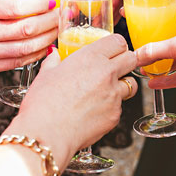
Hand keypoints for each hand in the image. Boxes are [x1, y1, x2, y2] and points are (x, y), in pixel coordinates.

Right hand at [0, 0, 58, 75]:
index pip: (17, 7)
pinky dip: (34, 55)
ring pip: (25, 49)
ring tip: (58, 31)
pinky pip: (16, 63)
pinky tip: (44, 48)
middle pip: (26, 29)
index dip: (40, 4)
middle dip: (50, 22)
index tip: (53, 0)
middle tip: (64, 15)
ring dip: (47, 40)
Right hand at [15, 34, 137, 167]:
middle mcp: (106, 74)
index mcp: (90, 58)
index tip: (111, 50)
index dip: (116, 45)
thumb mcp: (45, 74)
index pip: (118, 41)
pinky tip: (95, 111)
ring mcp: (114, 95)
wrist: (47, 133)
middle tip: (115, 67)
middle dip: (126, 61)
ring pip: (131, 84)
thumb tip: (54, 54)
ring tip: (107, 90)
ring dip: (123, 84)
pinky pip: (120, 107)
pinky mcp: (115, 115)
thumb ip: (53, 61)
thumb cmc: (43, 104)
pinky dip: (111, 107)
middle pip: (131, 59)